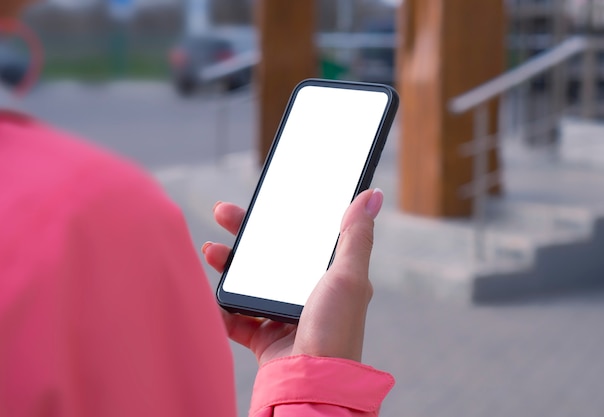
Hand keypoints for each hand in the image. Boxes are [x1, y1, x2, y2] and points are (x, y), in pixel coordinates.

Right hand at [203, 189, 382, 365]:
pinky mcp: (264, 338)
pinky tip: (212, 294)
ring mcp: (283, 316)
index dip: (279, 217)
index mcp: (328, 277)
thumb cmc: (335, 329)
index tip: (261, 201)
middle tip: (223, 213)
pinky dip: (221, 308)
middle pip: (269, 256)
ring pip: (249, 283)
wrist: (311, 381)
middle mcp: (306, 294)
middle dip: (244, 234)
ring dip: (227, 265)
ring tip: (211, 252)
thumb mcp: (349, 276)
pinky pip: (236, 318)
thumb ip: (356, 236)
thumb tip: (372, 194)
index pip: (300, 238)